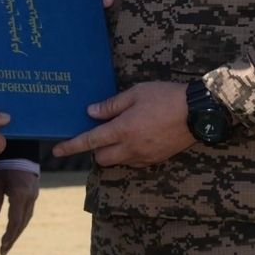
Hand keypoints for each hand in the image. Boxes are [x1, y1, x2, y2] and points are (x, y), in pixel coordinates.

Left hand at [0, 167, 39, 254]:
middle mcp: (30, 198)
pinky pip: (28, 212)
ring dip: (17, 232)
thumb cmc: (5, 166)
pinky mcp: (34, 194)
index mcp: (20, 195)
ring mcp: (34, 196)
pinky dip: (21, 223)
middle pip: (22, 223)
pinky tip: (14, 228)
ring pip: (26, 219)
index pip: (15, 221)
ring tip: (7, 243)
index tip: (1, 247)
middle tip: (3, 252)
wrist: (21, 151)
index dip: (8, 235)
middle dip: (12, 238)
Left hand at [51, 81, 192, 167]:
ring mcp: (145, 156)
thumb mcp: (136, 93)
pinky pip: (135, 162)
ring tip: (123, 132)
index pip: (90, 141)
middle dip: (96, 149)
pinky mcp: (156, 159)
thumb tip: (91, 113)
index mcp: (123, 130)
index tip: (57, 151)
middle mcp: (131, 148)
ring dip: (114, 152)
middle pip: (102, 158)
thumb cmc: (165, 97)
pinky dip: (130, 154)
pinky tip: (139, 138)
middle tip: (102, 132)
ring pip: (119, 161)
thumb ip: (111, 105)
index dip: (71, 146)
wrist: (198, 112)